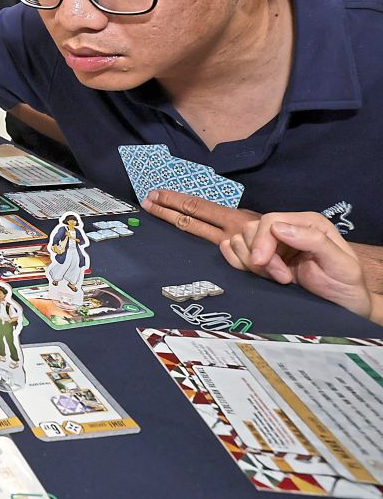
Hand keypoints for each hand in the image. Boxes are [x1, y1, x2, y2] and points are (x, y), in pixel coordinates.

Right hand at [145, 192, 375, 319]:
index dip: (262, 249)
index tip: (276, 273)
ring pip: (225, 241)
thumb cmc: (345, 279)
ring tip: (280, 277)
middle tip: (151, 197)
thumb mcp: (338, 259)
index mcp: (290, 222)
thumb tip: (276, 228)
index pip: (259, 226)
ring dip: (247, 261)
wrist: (346, 300)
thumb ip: (310, 239)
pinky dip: (236, 262)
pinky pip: (226, 254)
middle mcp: (267, 228)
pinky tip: (265, 272)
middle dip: (181, 204)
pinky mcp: (250, 258)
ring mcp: (255, 242)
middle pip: (216, 213)